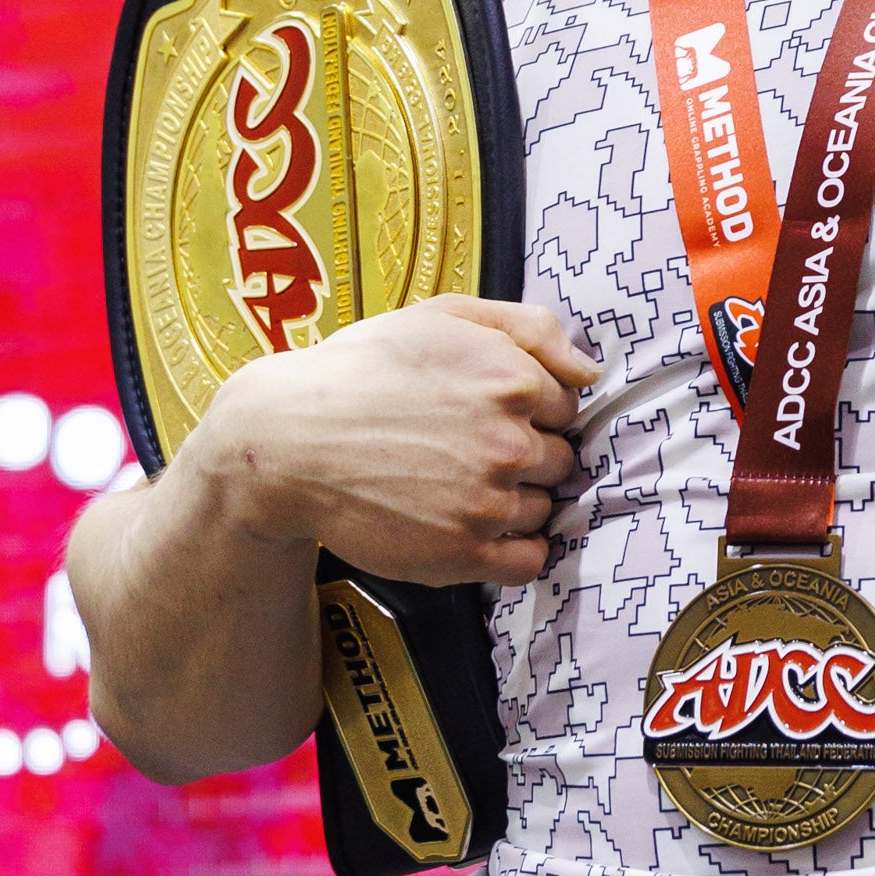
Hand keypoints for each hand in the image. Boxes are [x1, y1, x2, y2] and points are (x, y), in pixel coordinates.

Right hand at [186, 296, 595, 588]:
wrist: (287, 443)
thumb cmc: (360, 372)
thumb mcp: (442, 316)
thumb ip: (527, 327)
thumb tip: (588, 369)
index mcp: (511, 381)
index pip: (566, 406)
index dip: (531, 410)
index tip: (491, 413)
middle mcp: (508, 443)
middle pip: (559, 459)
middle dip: (526, 454)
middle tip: (471, 449)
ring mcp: (488, 503)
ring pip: (544, 508)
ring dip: (516, 500)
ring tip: (458, 484)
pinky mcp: (463, 553)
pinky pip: (529, 559)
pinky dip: (513, 549)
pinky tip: (476, 526)